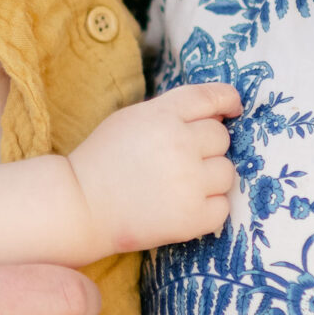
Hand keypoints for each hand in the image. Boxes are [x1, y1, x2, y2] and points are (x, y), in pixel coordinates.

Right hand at [68, 83, 240, 254]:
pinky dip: (208, 209)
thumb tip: (221, 115)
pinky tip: (182, 207)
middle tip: (178, 162)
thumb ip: (173, 112)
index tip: (232, 109)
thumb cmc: (104, 160)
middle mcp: (180, 144)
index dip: (228, 101)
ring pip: (227, 172)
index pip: (212, 97)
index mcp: (163, 115)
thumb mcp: (132, 119)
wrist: (80, 206)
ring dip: (210, 179)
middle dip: (206, 148)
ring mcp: (188, 182)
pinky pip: (223, 206)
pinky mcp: (192, 217)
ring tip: (179, 186)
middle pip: (222, 138)